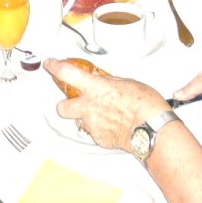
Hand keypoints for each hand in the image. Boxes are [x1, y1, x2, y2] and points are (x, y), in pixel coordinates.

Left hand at [46, 59, 169, 149]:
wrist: (150, 129)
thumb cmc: (144, 104)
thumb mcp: (127, 82)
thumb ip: (109, 82)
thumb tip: (101, 80)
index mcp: (94, 88)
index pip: (66, 73)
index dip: (55, 67)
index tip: (51, 64)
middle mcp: (88, 107)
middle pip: (62, 106)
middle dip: (66, 104)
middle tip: (75, 101)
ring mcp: (91, 124)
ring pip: (78, 121)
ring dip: (85, 117)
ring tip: (102, 114)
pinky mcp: (98, 138)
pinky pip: (93, 132)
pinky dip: (99, 128)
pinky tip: (113, 125)